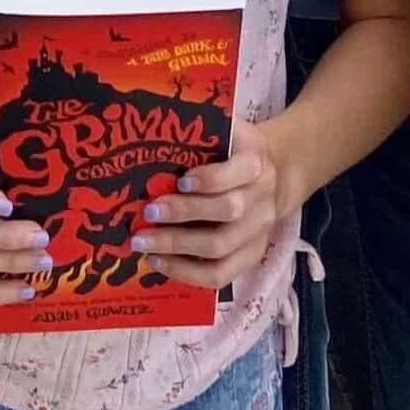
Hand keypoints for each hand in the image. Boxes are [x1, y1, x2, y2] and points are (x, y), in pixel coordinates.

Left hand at [131, 125, 295, 293]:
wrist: (267, 177)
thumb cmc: (230, 153)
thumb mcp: (223, 135)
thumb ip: (197, 138)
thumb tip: (149, 145)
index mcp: (255, 159)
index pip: (239, 172)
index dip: (210, 179)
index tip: (180, 182)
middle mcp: (262, 196)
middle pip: (228, 211)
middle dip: (183, 213)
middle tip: (148, 212)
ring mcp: (259, 231)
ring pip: (220, 247)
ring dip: (176, 246)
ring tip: (143, 242)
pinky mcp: (251, 256)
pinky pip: (220, 274)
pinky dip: (185, 272)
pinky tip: (158, 261)